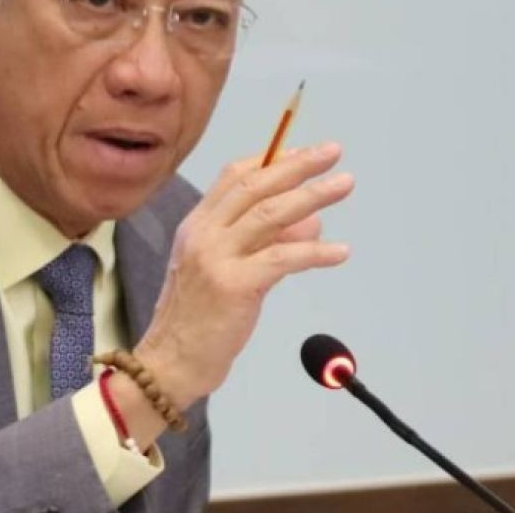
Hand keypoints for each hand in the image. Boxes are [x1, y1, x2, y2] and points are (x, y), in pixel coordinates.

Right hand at [134, 142, 353, 409]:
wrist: (170, 362)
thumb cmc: (198, 320)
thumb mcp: (223, 270)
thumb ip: (261, 243)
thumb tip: (310, 221)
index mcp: (196, 225)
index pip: (234, 177)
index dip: (273, 160)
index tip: (304, 153)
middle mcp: (203, 234)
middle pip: (256, 186)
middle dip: (298, 165)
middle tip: (332, 152)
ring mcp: (216, 258)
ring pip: (271, 214)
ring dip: (313, 195)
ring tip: (344, 184)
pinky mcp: (233, 286)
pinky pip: (282, 258)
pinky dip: (315, 251)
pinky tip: (339, 252)